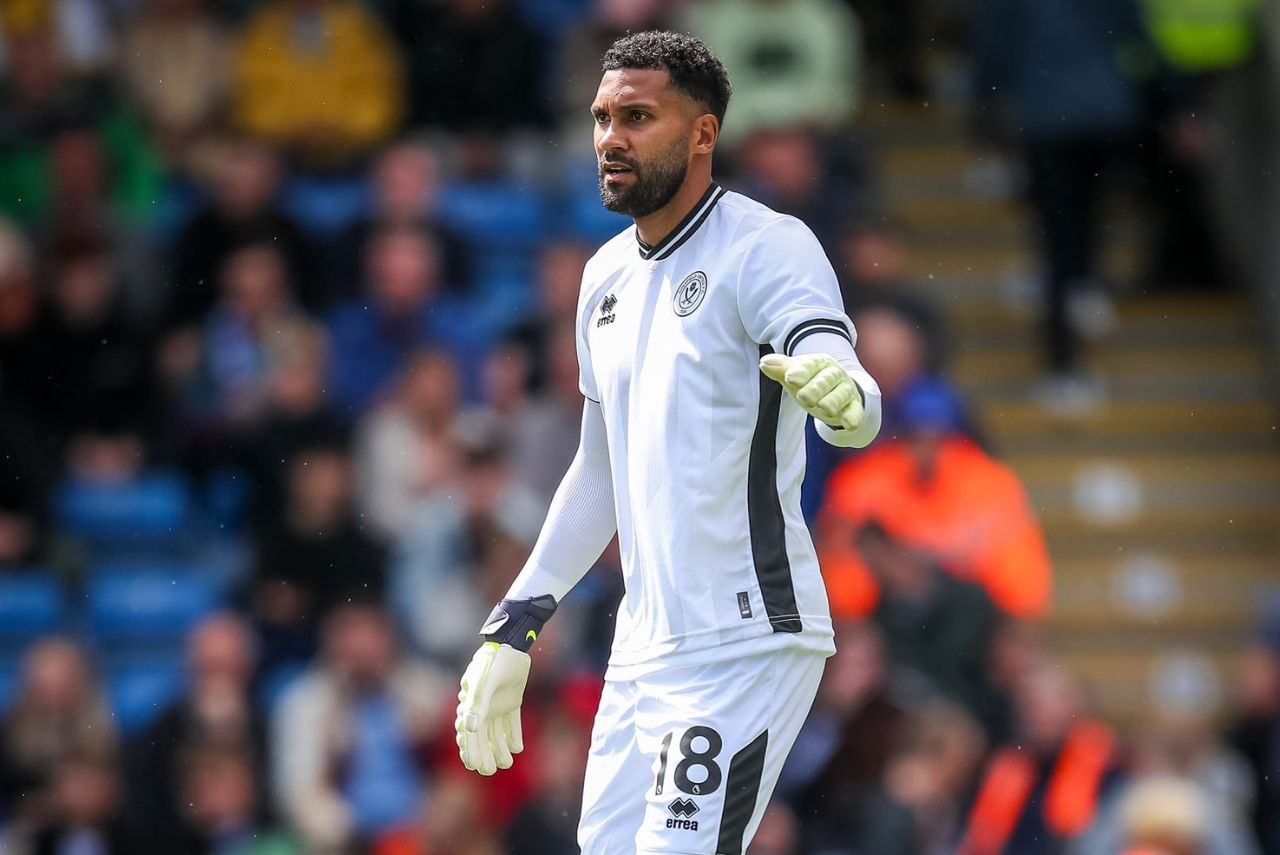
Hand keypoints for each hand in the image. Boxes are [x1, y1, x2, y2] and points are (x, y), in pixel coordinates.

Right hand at [455, 642, 530, 774]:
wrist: (512, 645)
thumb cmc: (493, 662)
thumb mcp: (484, 683)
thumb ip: (477, 706)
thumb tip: (469, 729)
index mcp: (472, 704)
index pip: (468, 732)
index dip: (469, 750)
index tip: (472, 766)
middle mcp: (483, 706)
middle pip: (481, 736)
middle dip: (483, 754)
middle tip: (488, 771)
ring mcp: (497, 704)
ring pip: (497, 732)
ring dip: (499, 748)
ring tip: (506, 764)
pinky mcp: (512, 700)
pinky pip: (512, 722)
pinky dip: (514, 735)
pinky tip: (517, 748)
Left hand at [760, 353, 863, 429]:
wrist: (837, 388)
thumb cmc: (811, 381)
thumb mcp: (795, 374)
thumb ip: (780, 368)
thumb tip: (764, 362)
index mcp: (819, 362)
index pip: (810, 365)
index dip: (801, 371)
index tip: (790, 378)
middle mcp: (835, 374)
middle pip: (827, 379)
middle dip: (816, 388)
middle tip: (803, 397)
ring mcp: (846, 390)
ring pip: (841, 394)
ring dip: (833, 401)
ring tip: (824, 408)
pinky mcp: (854, 406)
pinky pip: (856, 411)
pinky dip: (853, 417)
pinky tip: (849, 424)